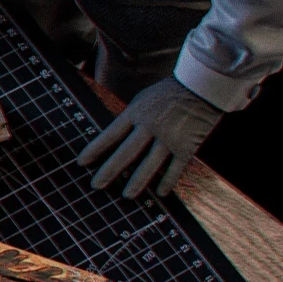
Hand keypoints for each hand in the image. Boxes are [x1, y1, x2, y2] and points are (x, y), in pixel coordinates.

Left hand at [76, 77, 222, 197]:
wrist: (201, 85)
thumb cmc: (169, 93)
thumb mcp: (143, 100)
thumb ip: (130, 119)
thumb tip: (114, 140)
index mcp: (137, 112)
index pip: (110, 134)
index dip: (95, 149)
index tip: (81, 163)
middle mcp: (150, 126)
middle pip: (126, 153)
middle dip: (109, 171)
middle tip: (96, 186)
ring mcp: (169, 137)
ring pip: (149, 165)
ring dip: (137, 182)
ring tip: (127, 196)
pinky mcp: (187, 146)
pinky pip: (175, 168)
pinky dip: (167, 181)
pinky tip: (160, 193)